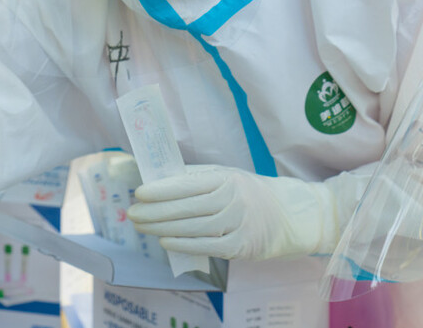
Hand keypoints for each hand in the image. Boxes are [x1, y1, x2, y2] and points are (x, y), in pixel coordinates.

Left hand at [127, 164, 341, 260]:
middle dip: (155, 212)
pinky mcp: (242, 246)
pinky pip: (208, 246)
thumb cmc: (249, 191)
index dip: (162, 189)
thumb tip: (159, 178)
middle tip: (132, 213)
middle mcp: (233, 200)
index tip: (139, 193)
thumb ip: (196, 177)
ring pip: (194, 228)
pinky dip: (184, 245)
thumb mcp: (226, 175)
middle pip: (187, 207)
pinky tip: (166, 242)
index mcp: (226, 178)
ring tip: (142, 227)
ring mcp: (239, 224)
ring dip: (163, 228)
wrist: (291, 214)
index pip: (188, 183)